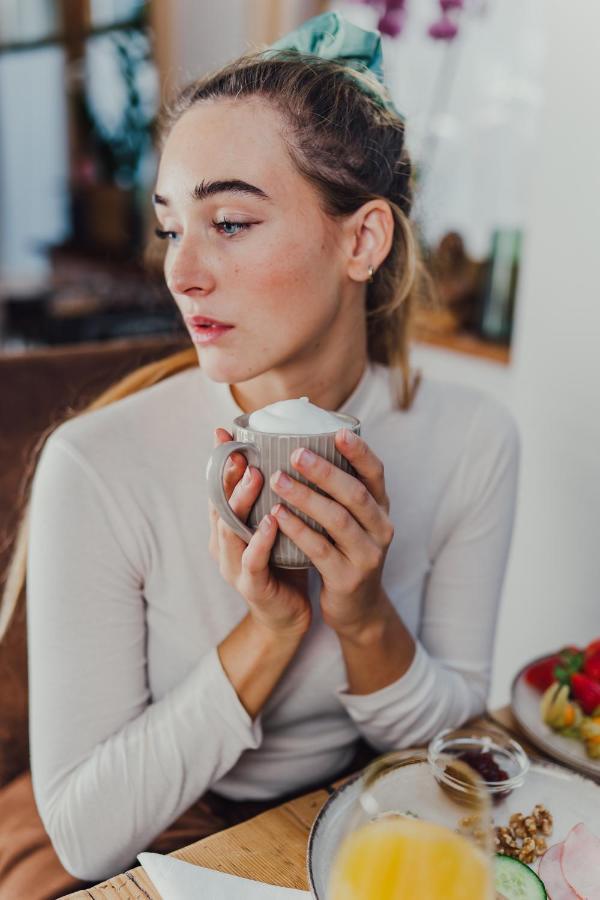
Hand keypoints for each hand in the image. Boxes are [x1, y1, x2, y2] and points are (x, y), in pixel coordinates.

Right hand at [208, 428, 311, 639]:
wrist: (290, 616)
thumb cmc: (286, 562)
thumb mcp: (278, 523)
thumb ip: (275, 495)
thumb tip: (292, 450)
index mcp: (228, 526)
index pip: (219, 487)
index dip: (220, 460)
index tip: (225, 432)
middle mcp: (225, 543)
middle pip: (219, 503)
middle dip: (228, 474)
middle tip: (240, 449)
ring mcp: (234, 565)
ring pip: (230, 529)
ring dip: (241, 501)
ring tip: (255, 475)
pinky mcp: (251, 587)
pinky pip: (252, 561)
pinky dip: (259, 540)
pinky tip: (271, 522)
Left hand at [269, 429, 394, 639]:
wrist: (357, 609)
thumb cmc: (344, 553)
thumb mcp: (352, 521)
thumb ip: (338, 491)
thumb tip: (306, 445)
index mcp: (381, 508)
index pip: (376, 473)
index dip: (359, 452)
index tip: (338, 431)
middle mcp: (381, 529)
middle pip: (355, 493)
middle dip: (325, 471)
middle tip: (295, 453)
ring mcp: (368, 555)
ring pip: (338, 520)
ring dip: (306, 497)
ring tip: (278, 480)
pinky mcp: (349, 579)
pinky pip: (321, 549)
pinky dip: (298, 530)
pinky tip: (278, 515)